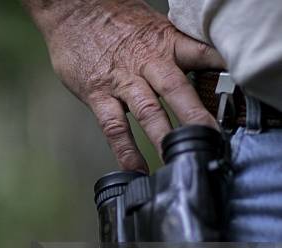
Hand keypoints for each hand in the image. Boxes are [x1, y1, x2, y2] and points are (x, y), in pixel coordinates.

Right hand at [25, 0, 224, 171]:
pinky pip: (113, 126)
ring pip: (147, 110)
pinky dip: (125, 149)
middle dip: (195, 116)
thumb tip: (194, 65)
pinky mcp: (98, 94)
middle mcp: (146, 62)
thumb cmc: (111, 19)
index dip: (221, 70)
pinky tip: (134, 167)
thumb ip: (170, 48)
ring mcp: (121, 81)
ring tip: (177, 158)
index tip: (239, 90)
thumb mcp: (150, 26)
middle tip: (210, 138)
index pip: (201, 54)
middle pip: (177, 89)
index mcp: (164, 43)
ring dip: (164, 136)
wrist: (72, 11)